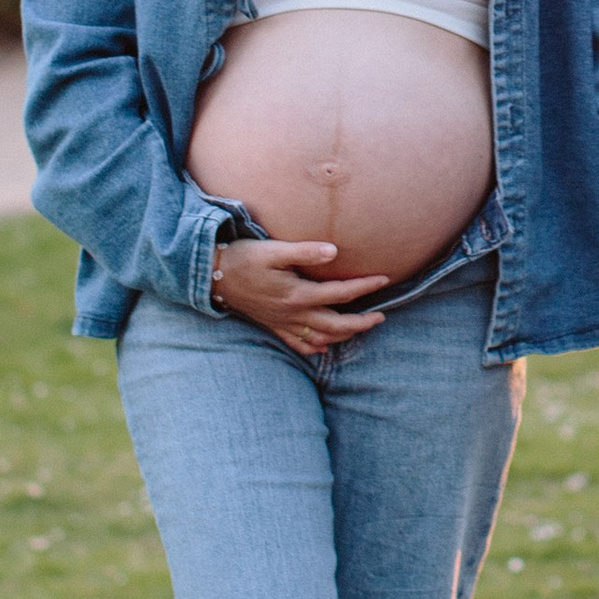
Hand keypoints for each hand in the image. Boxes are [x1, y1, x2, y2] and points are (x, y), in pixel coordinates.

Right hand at [209, 234, 389, 347]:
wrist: (214, 276)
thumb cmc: (244, 258)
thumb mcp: (273, 250)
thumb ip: (305, 251)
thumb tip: (334, 250)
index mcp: (298, 294)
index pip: (340, 293)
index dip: (365, 287)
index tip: (384, 279)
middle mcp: (294, 313)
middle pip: (336, 325)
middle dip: (362, 323)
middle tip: (381, 317)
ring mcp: (284, 323)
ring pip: (321, 338)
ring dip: (343, 336)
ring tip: (360, 328)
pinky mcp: (274, 326)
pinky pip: (299, 344)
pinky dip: (316, 348)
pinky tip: (325, 347)